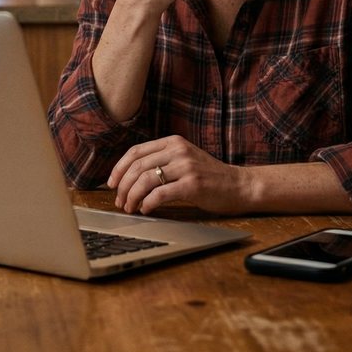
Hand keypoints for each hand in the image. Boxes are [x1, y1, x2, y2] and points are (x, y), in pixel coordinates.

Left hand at [107, 135, 252, 214]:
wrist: (239, 185)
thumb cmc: (209, 177)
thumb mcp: (184, 159)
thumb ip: (162, 161)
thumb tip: (129, 178)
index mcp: (173, 142)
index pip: (135, 151)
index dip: (119, 168)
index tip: (112, 184)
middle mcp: (178, 150)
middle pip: (137, 166)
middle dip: (123, 186)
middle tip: (119, 201)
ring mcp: (186, 166)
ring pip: (145, 180)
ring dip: (132, 196)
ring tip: (130, 207)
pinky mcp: (193, 184)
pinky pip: (160, 194)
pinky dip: (148, 203)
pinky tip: (146, 209)